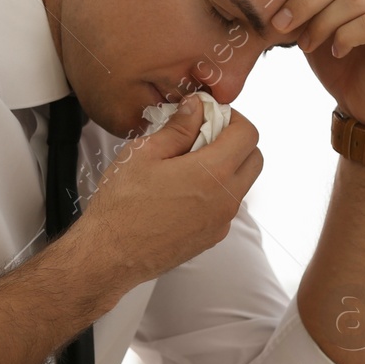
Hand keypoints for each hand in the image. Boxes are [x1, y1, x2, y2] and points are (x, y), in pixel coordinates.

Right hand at [72, 97, 262, 288]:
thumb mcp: (144, 153)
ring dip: (226, 167)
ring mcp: (221, 222)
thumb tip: (196, 108)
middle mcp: (225, 199)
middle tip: (203, 135)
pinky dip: (215, 191)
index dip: (233, 118)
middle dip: (236, 141)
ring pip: (240, 184)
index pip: (248, 134)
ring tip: (187, 164)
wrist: (110, 254)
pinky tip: (182, 191)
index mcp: (212, 173)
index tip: (210, 115)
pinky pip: (225, 206)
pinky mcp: (212, 237)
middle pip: (254, 159)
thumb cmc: (122, 204)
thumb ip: (177, 127)